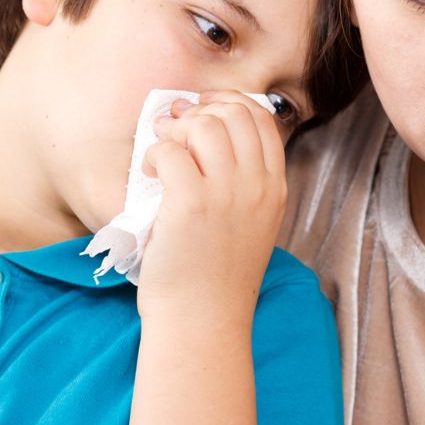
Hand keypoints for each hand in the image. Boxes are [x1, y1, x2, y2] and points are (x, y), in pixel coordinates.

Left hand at [137, 93, 287, 314]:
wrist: (202, 320)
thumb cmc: (215, 277)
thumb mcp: (250, 225)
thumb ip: (244, 184)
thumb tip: (209, 135)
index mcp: (274, 189)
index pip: (261, 119)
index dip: (228, 104)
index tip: (202, 114)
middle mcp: (256, 186)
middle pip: (233, 114)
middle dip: (199, 113)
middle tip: (174, 129)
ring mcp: (226, 194)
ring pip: (204, 126)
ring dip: (175, 131)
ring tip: (161, 152)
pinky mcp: (191, 204)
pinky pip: (170, 152)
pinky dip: (155, 155)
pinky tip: (150, 174)